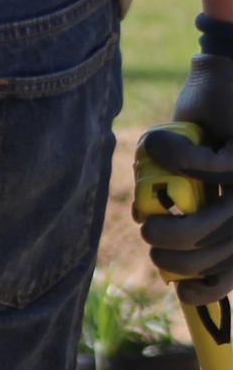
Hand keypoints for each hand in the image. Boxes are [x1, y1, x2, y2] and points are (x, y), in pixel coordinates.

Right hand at [135, 106, 232, 308]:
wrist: (227, 78)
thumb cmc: (208, 126)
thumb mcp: (194, 175)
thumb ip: (181, 200)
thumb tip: (150, 227)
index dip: (210, 290)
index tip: (180, 290)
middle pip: (217, 254)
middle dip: (176, 261)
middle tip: (151, 244)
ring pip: (208, 225)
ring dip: (168, 229)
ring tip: (145, 220)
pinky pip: (196, 168)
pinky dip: (166, 158)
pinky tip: (151, 142)